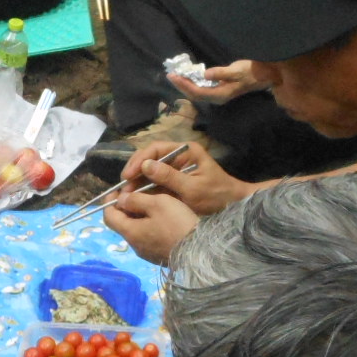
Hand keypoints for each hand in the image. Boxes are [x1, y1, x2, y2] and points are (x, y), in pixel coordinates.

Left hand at [104, 187, 199, 265]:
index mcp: (130, 232)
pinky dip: (148, 225)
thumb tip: (121, 200)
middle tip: (138, 193)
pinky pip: (147, 238)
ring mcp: (147, 253)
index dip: (110, 202)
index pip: (108, 217)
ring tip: (151, 203)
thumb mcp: (157, 204)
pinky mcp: (158, 256)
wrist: (200, 250)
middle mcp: (134, 245)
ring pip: (136, 230)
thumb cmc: (177, 223)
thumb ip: (136, 200)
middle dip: (126, 207)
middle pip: (122, 223)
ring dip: (138, 216)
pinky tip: (161, 218)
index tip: (119, 190)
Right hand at [122, 141, 250, 216]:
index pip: (156, 149)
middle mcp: (178, 156)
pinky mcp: (173, 182)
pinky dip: (143, 190)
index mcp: (185, 151)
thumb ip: (169, 177)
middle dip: (134, 172)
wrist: (233, 208)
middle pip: (149, 158)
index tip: (128, 175)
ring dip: (136, 183)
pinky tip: (133, 199)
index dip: (139, 160)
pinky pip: (154, 183)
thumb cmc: (216, 197)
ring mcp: (175, 169)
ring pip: (149, 171)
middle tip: (123, 188)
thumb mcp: (193, 189)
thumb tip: (145, 165)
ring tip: (125, 196)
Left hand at [168, 60, 262, 106]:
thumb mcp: (236, 70)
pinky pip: (201, 89)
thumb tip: (205, 74)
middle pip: (194, 95)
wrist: (264, 75)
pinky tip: (187, 77)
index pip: (197, 92)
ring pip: (197, 93)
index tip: (174, 76)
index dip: (184, 85)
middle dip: (181, 86)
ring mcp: (218, 95)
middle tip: (170, 75)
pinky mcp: (218, 90)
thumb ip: (220, 73)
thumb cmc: (251, 71)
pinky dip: (192, 84)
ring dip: (185, 86)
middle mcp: (217, 98)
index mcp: (220, 95)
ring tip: (175, 76)